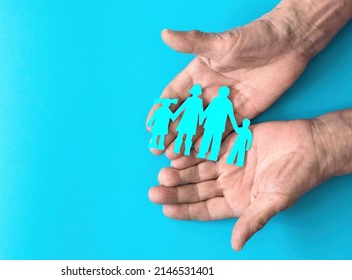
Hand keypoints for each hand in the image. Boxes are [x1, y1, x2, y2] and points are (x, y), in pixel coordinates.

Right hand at [147, 0, 351, 160]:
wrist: (289, 44)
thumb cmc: (254, 37)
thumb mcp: (221, 43)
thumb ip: (193, 42)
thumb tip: (165, 34)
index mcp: (197, 74)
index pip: (173, 95)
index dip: (161, 110)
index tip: (150, 127)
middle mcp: (207, 91)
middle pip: (184, 115)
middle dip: (170, 132)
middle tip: (158, 149)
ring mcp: (223, 104)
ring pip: (201, 126)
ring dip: (187, 140)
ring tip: (174, 156)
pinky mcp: (241, 113)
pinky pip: (223, 131)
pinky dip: (211, 142)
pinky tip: (200, 154)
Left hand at [149, 120, 329, 250]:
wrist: (310, 146)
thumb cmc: (296, 178)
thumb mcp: (274, 201)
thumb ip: (253, 220)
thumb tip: (236, 245)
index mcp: (236, 201)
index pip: (204, 209)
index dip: (185, 210)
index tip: (166, 210)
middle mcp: (227, 183)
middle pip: (195, 189)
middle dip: (176, 191)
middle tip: (155, 190)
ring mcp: (226, 163)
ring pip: (196, 169)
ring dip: (179, 171)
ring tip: (163, 173)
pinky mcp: (228, 143)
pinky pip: (205, 148)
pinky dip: (191, 151)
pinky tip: (176, 154)